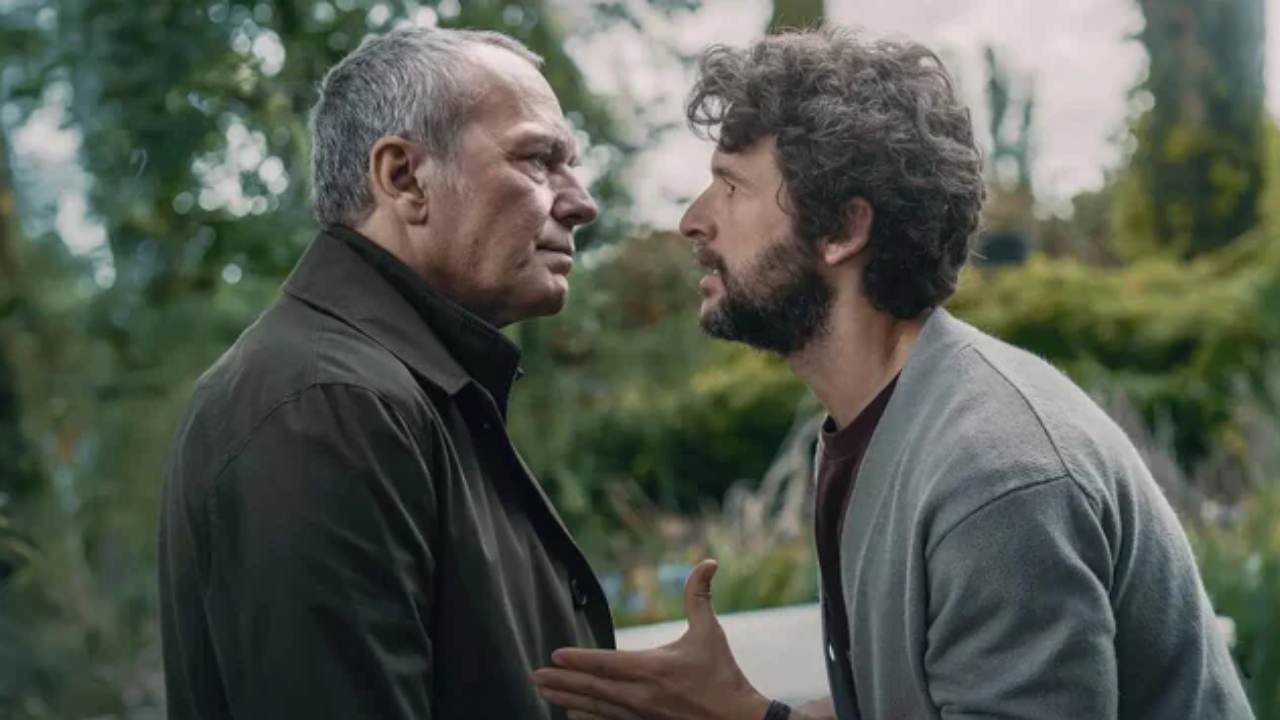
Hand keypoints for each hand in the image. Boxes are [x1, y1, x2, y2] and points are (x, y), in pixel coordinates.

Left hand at [532, 559, 770, 719]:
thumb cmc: (723, 676)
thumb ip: (700, 597)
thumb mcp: (710, 633)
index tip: (555, 654)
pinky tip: (570, 713)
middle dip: (561, 681)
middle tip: (534, 675)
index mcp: (653, 669)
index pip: (607, 663)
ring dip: (567, 698)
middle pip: (592, 688)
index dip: (580, 659)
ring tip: (544, 691)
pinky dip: (586, 718)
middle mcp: (641, 695)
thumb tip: (708, 562)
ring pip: (595, 708)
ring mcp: (640, 715)